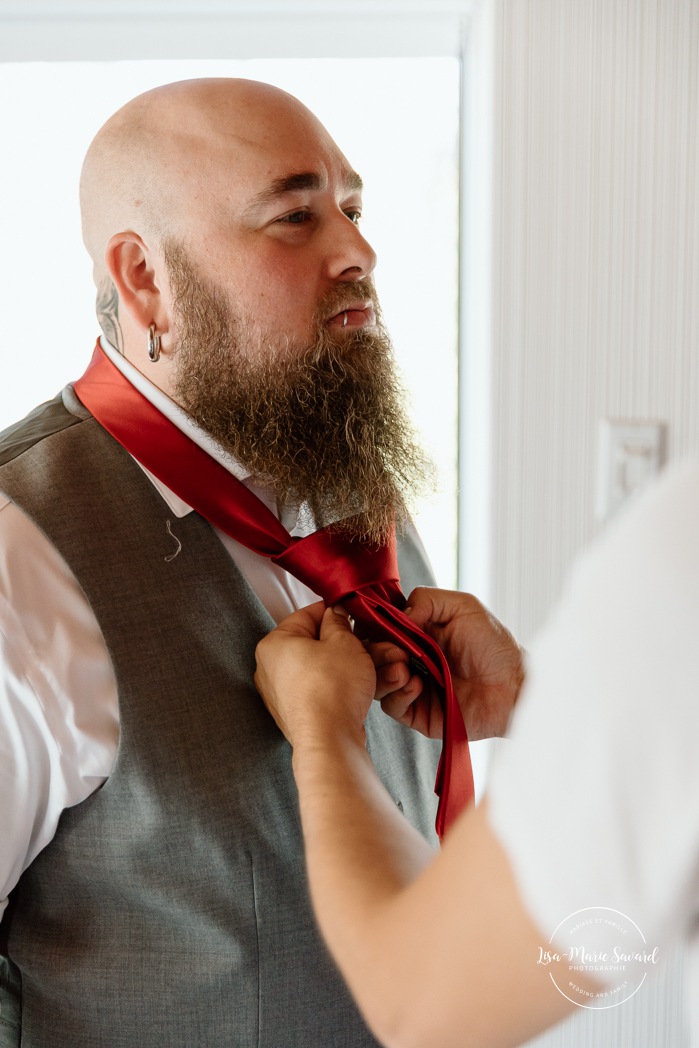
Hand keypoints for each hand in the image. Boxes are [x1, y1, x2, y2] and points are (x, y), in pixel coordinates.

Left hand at [254, 601, 376, 747]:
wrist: (329, 740)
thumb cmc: (333, 689)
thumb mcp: (344, 642)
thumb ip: (338, 622)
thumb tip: (335, 614)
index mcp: (274, 643)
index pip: (306, 614)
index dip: (333, 612)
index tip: (351, 614)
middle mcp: (270, 668)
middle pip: (312, 643)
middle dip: (342, 642)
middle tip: (364, 642)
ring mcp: (280, 693)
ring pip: (318, 667)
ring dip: (344, 663)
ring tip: (367, 665)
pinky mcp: (294, 712)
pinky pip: (318, 689)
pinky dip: (337, 684)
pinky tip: (357, 686)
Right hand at [376, 588, 524, 740]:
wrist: (514, 686)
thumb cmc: (494, 645)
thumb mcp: (462, 607)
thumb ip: (427, 600)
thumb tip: (398, 614)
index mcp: (418, 633)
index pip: (381, 630)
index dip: (374, 628)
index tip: (378, 627)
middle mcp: (411, 659)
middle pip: (374, 656)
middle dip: (377, 651)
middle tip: (394, 651)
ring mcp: (413, 686)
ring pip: (378, 681)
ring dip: (384, 672)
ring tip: (402, 667)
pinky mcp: (418, 712)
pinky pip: (391, 706)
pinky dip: (398, 693)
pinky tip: (416, 685)